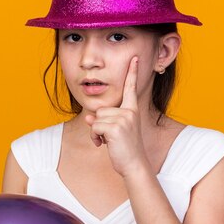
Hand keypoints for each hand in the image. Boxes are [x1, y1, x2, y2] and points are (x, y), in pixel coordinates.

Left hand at [84, 56, 149, 176]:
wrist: (133, 165)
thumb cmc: (125, 149)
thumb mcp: (114, 132)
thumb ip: (103, 121)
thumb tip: (89, 117)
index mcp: (132, 110)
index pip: (131, 88)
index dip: (132, 72)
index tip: (135, 57)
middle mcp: (129, 112)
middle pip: (101, 109)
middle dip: (100, 124)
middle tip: (110, 138)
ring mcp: (124, 119)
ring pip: (96, 118)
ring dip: (96, 132)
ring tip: (108, 142)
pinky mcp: (116, 127)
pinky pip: (94, 127)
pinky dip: (95, 137)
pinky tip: (104, 144)